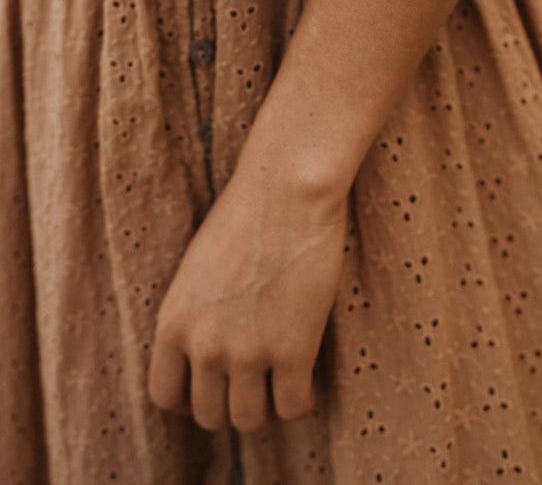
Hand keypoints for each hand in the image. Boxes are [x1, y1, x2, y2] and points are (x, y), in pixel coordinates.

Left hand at [148, 165, 346, 428]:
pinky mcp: (293, 349)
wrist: (287, 189)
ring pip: (249, 420)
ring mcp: (248, 352)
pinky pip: (292, 407)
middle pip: (210, 415)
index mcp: (173, 321)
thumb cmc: (246, 211)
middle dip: (231, 403)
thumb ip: (196, 310)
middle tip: (254, 384)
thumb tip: (209, 342)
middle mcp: (204, 346)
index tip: (213, 385)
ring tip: (281, 383)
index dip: (190, 398)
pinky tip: (308, 381)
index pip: (165, 396)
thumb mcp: (198, 266)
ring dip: (265, 407)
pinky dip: (301, 402)